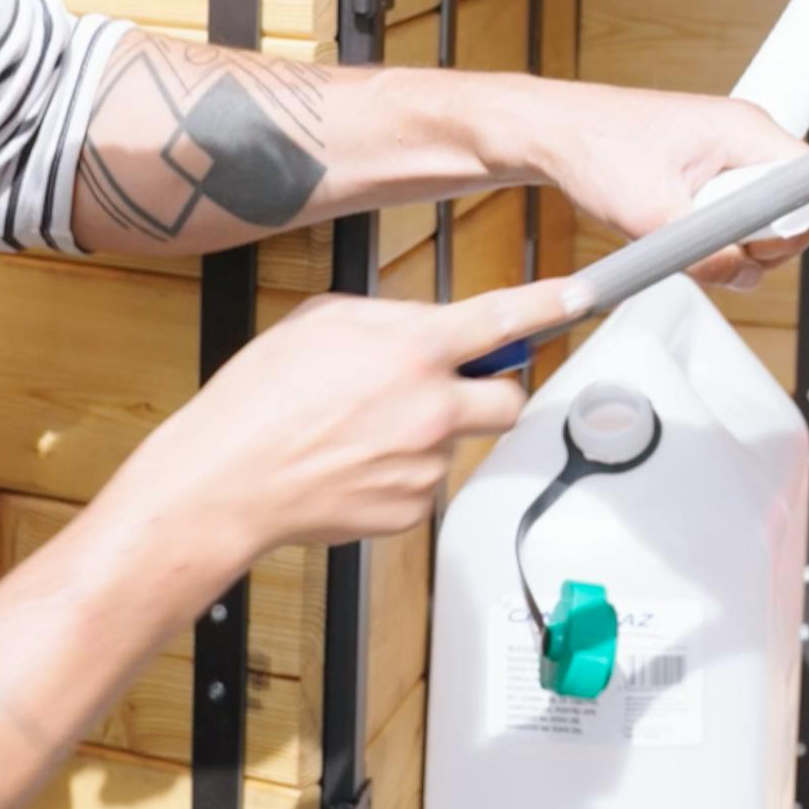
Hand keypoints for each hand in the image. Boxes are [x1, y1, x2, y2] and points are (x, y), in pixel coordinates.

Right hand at [107, 279, 576, 565]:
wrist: (226, 481)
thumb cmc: (258, 399)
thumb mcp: (321, 321)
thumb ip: (387, 319)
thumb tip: (418, 328)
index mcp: (413, 348)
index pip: (506, 317)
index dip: (554, 304)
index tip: (581, 297)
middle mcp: (432, 407)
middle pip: (508, 398)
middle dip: (488, 391)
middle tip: (449, 387)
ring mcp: (426, 464)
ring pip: (457, 442)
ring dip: (428, 433)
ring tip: (360, 430)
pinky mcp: (411, 510)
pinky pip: (426, 483)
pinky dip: (401, 473)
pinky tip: (353, 463)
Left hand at [517, 83, 808, 290]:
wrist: (556, 135)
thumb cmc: (594, 150)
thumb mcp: (647, 214)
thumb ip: (703, 252)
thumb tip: (742, 275)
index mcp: (744, 130)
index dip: (800, 226)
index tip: (760, 249)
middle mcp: (746, 138)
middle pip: (797, 208)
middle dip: (765, 246)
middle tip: (716, 256)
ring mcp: (731, 156)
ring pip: (766, 219)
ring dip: (735, 245)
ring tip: (683, 240)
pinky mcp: (712, 174)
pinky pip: (737, 216)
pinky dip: (716, 238)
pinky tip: (679, 235)